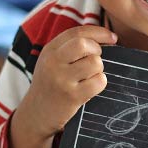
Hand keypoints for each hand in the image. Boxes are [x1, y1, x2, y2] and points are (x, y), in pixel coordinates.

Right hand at [9, 26, 116, 147]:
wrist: (35, 115)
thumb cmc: (51, 84)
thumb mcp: (53, 61)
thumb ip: (71, 47)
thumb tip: (106, 37)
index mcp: (50, 49)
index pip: (78, 32)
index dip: (99, 32)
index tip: (113, 38)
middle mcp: (53, 62)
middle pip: (84, 43)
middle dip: (97, 50)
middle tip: (96, 60)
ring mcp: (61, 79)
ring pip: (95, 63)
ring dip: (99, 69)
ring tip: (90, 76)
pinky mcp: (71, 96)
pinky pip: (99, 82)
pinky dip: (100, 83)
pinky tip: (90, 88)